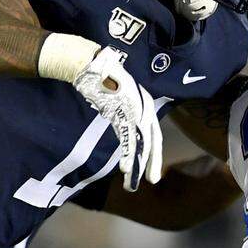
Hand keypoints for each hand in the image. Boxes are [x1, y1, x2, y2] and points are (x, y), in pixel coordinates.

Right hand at [73, 47, 162, 190]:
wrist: (92, 66)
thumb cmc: (103, 82)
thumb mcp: (118, 102)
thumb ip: (124, 116)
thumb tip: (124, 132)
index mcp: (145, 106)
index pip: (154, 134)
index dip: (155, 153)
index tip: (152, 171)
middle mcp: (144, 107)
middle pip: (152, 139)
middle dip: (152, 161)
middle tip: (153, 180)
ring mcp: (135, 108)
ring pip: (141, 140)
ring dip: (138, 161)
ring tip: (133, 179)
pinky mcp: (123, 110)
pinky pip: (128, 136)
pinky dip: (128, 152)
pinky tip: (126, 167)